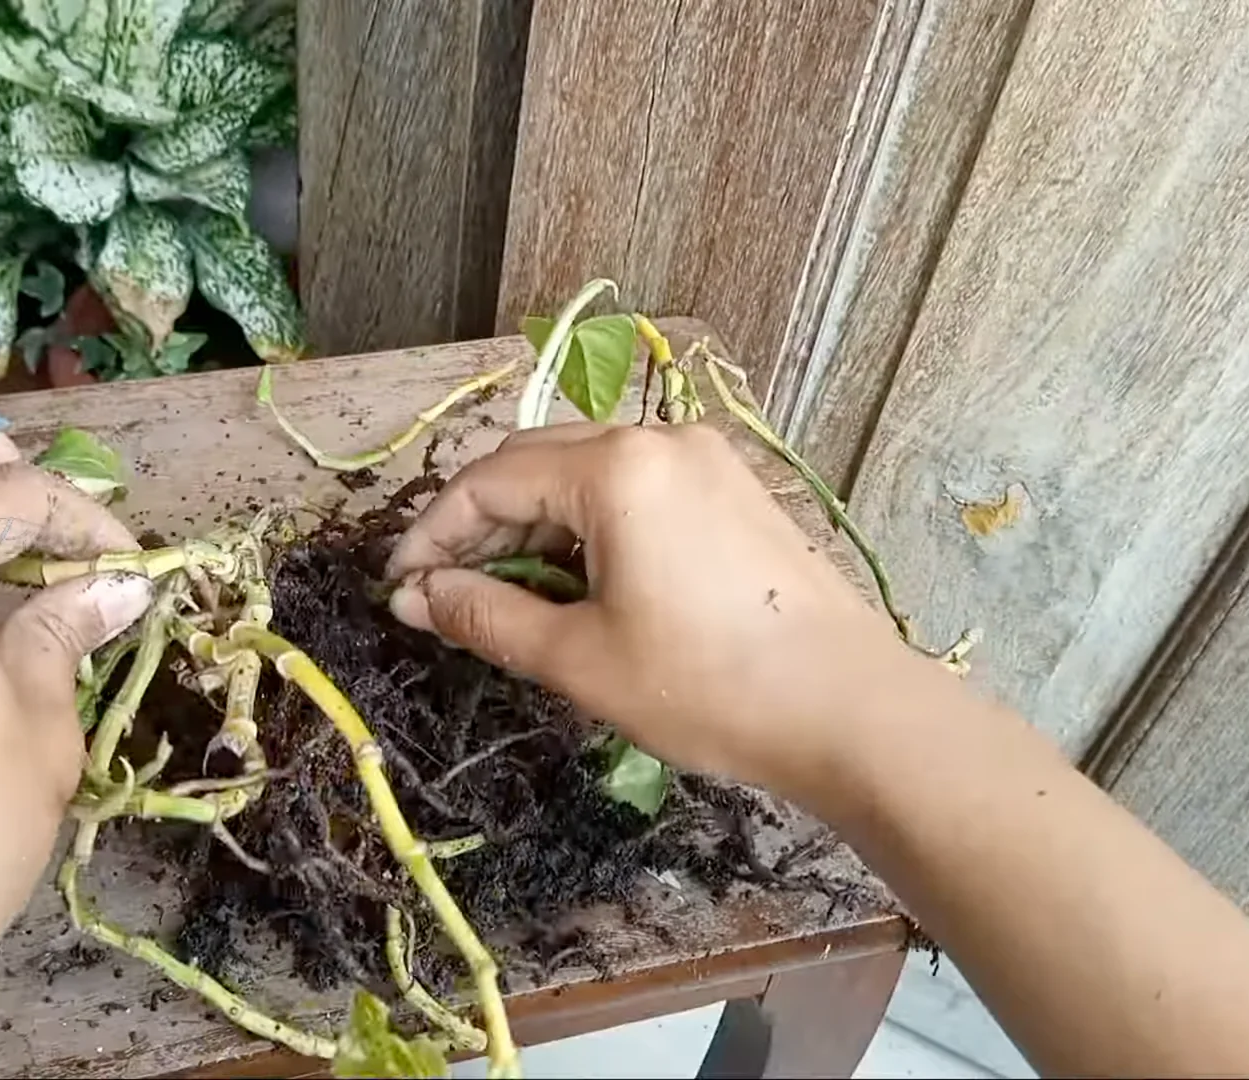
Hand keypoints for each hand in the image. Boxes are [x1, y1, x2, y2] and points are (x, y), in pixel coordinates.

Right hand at [386, 423, 916, 801]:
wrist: (852, 712)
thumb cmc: (707, 687)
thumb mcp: (578, 659)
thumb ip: (484, 615)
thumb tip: (413, 597)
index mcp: (616, 467)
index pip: (489, 480)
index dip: (432, 534)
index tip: (395, 588)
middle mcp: (659, 438)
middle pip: (535, 463)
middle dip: (478, 526)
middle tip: (438, 594)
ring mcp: (704, 459)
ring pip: (585, 474)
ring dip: (532, 527)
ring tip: (500, 598)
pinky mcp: (733, 489)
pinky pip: (634, 489)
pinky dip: (587, 527)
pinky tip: (573, 584)